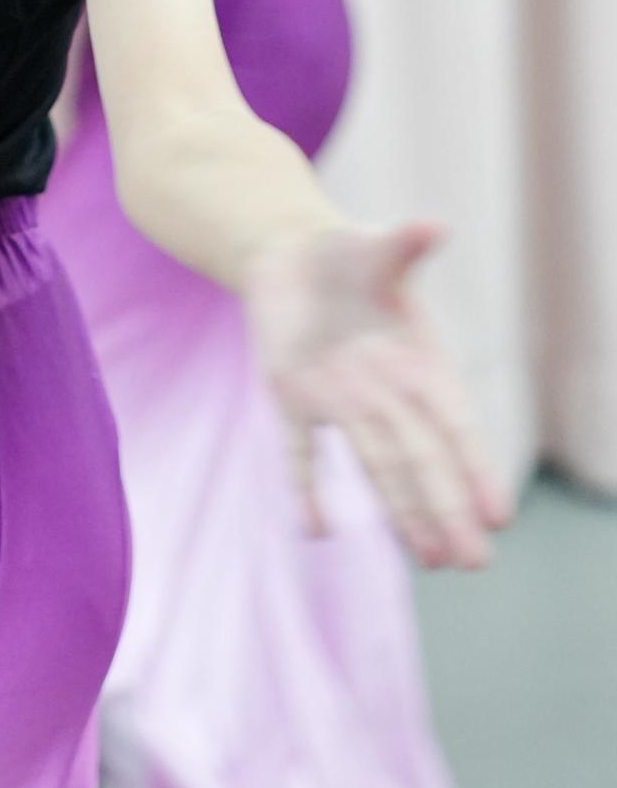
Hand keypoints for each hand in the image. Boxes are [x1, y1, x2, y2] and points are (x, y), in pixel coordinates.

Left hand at [242, 223, 510, 568]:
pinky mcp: (292, 399)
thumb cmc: (345, 252)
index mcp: (417, 361)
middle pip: (421, 460)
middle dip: (446, 509)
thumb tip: (432, 225)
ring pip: (376, 466)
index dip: (475, 468)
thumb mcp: (374, 246)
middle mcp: (385, 392)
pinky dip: (304, 489)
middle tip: (471, 562)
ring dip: (400, 511)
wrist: (289, 252)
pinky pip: (299, 453)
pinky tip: (313, 533)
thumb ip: (403, 245)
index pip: (454, 425)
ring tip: (431, 560)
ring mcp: (338, 401)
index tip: (497, 515)